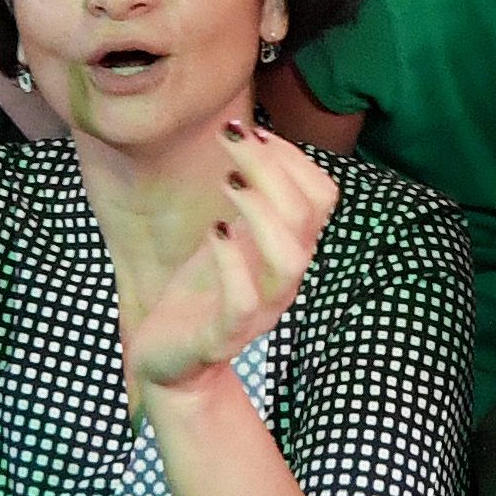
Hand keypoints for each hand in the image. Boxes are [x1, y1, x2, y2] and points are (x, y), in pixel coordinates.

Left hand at [129, 123, 338, 392]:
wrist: (174, 364)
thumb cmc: (201, 292)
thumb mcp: (231, 237)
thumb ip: (251, 201)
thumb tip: (254, 138)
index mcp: (291, 251)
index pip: (322, 196)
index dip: (294, 157)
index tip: (254, 132)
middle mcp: (285, 278)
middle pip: (306, 215)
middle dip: (271, 165)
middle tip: (232, 136)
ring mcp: (260, 309)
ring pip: (289, 259)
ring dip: (262, 211)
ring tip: (229, 181)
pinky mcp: (224, 335)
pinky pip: (242, 301)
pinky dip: (230, 262)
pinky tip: (213, 232)